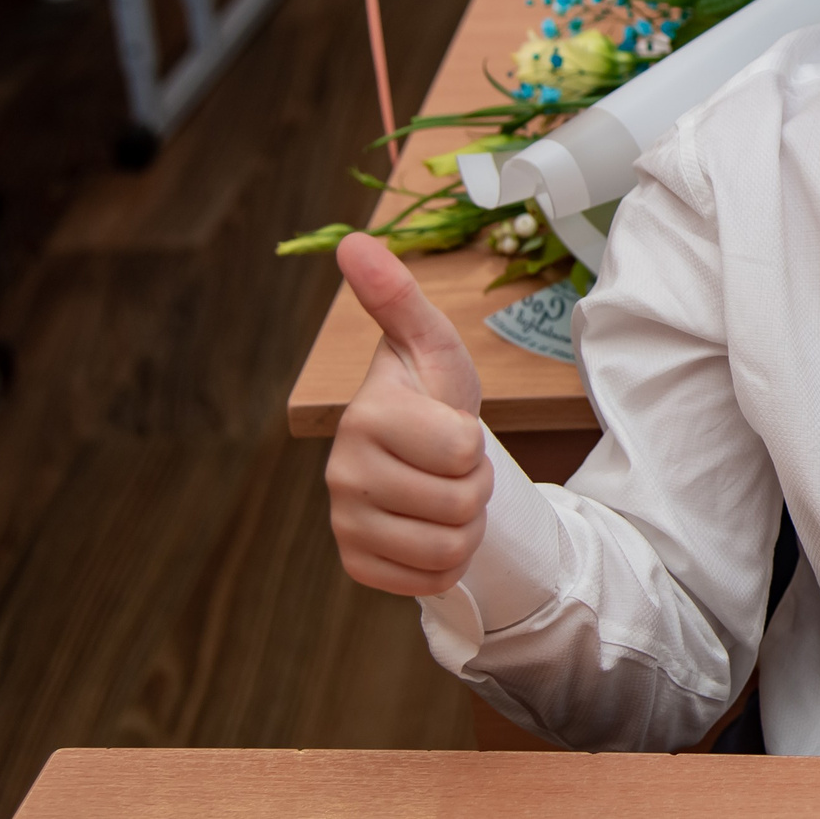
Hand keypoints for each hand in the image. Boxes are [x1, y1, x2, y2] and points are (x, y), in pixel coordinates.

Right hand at [326, 233, 493, 595]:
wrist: (422, 458)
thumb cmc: (432, 393)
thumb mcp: (431, 343)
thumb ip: (398, 295)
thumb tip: (353, 240)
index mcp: (365, 416)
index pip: (463, 451)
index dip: (476, 442)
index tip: (454, 427)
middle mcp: (342, 473)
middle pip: (462, 503)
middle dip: (477, 485)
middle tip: (454, 465)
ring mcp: (344, 523)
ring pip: (450, 548)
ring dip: (466, 524)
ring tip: (445, 493)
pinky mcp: (355, 564)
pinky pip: (431, 580)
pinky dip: (447, 561)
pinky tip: (429, 526)